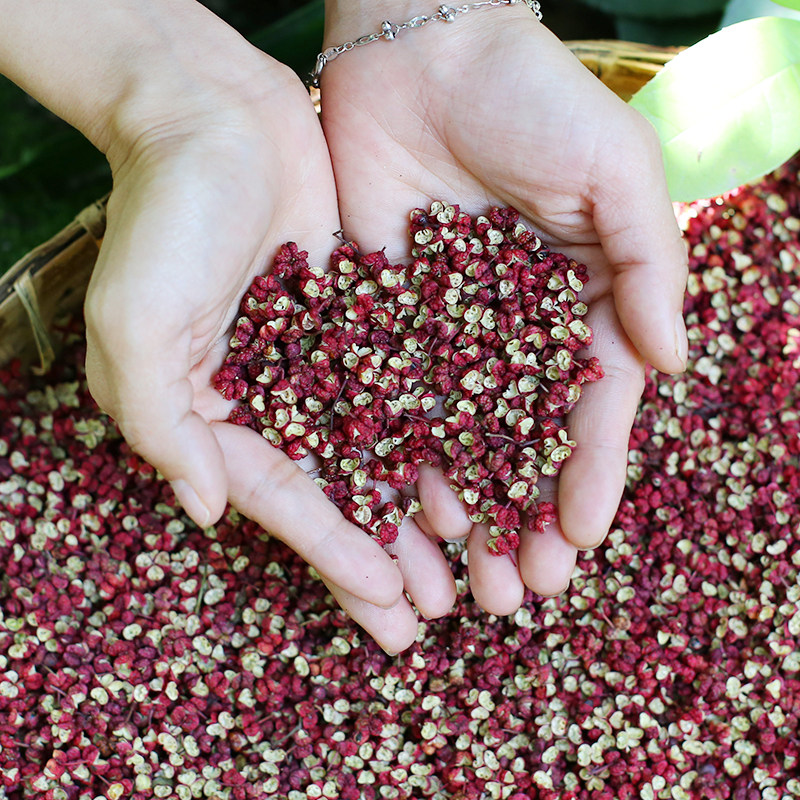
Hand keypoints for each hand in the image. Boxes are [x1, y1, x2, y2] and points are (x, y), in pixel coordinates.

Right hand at [0, 0, 418, 648]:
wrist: (215, 114)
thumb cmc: (166, 214)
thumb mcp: (136, 320)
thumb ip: (161, 420)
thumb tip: (201, 511)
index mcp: (215, 413)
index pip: (285, 500)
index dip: (336, 555)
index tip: (391, 607)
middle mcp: (275, 397)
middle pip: (339, 492)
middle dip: (385, 557)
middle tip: (435, 618)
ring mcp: (325, 361)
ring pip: (384, 450)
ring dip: (423, 510)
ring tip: (473, 563)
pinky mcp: (367, 321)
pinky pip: (410, 384)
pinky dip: (442, 428)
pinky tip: (483, 467)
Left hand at [320, 1, 687, 614]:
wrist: (424, 51)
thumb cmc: (535, 98)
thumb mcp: (616, 171)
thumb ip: (650, 264)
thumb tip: (672, 362)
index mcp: (579, 307)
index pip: (588, 410)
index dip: (586, 478)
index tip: (577, 541)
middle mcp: (512, 333)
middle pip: (518, 443)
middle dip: (518, 516)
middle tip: (510, 592)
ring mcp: (443, 331)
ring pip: (452, 438)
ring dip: (455, 510)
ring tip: (452, 581)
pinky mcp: (379, 316)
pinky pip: (386, 396)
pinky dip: (389, 454)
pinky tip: (390, 511)